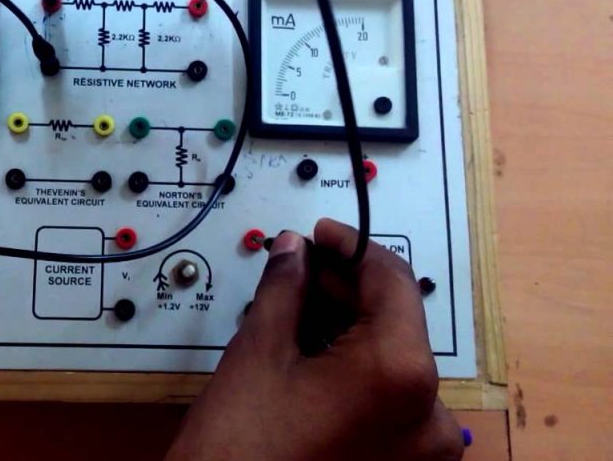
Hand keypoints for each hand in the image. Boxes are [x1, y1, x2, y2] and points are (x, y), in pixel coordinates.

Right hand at [166, 219, 464, 460]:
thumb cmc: (240, 449)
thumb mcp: (258, 354)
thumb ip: (285, 289)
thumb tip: (294, 249)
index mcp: (401, 374)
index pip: (392, 281)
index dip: (352, 247)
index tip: (318, 234)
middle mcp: (434, 416)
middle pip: (395, 323)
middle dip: (345, 292)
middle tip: (296, 271)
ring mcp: (426, 453)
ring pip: (392, 363)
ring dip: (348, 331)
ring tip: (295, 316)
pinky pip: (391, 402)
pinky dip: (357, 373)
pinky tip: (312, 360)